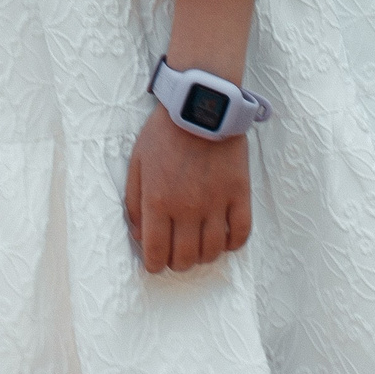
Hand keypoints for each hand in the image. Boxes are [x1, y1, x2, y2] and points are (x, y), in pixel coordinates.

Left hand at [123, 102, 252, 272]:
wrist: (200, 108)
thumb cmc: (164, 133)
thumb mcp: (137, 162)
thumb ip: (134, 201)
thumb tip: (139, 235)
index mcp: (158, 201)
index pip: (156, 253)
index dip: (154, 265)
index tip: (156, 262)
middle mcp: (187, 208)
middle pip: (185, 258)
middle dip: (177, 263)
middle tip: (176, 254)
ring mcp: (216, 203)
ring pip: (211, 252)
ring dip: (203, 256)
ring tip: (198, 246)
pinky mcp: (239, 194)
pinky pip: (240, 234)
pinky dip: (232, 244)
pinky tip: (223, 238)